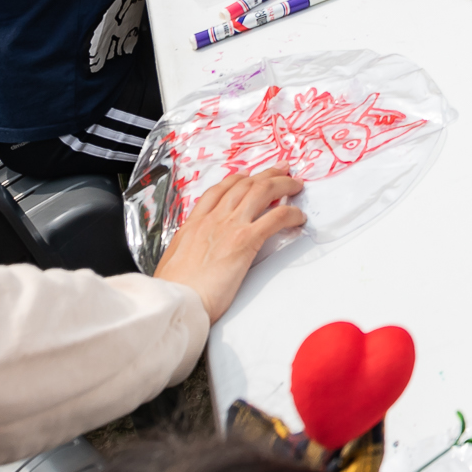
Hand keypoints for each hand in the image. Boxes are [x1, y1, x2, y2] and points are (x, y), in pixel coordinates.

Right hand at [150, 167, 306, 322]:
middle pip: (244, 185)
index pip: (217, 191)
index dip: (236, 180)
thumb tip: (191, 257)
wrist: (177, 302)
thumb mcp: (172, 263)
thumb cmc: (174, 292)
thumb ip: (185, 253)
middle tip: (281, 170)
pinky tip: (298, 217)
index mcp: (193, 225)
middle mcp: (212, 219)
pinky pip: (276, 217)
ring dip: (283, 185)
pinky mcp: (245, 240)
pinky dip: (291, 213)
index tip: (247, 176)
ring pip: (262, 191)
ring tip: (296, 185)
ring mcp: (230, 226)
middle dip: (266, 174)